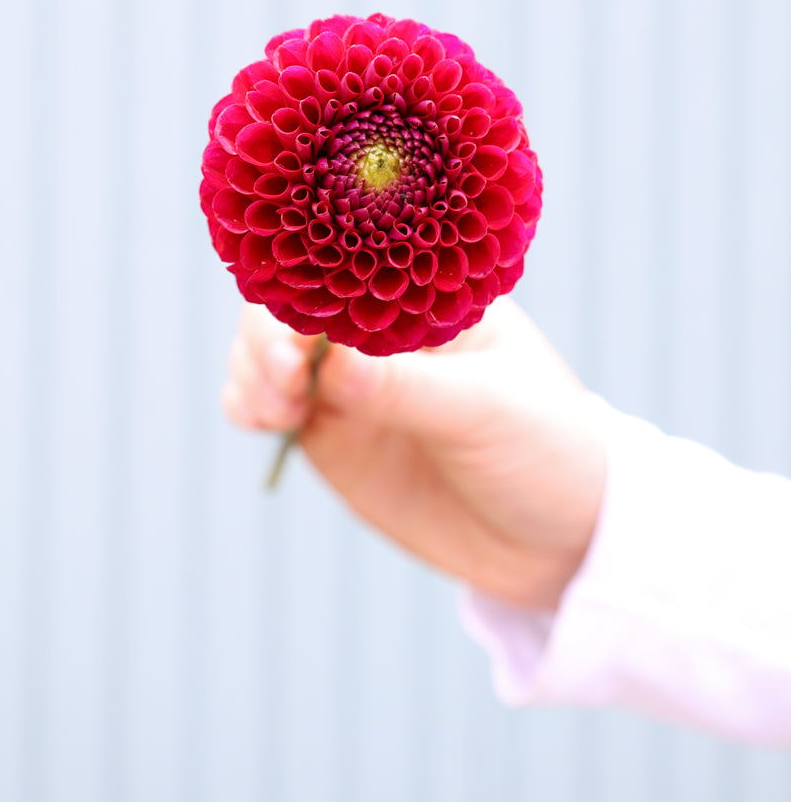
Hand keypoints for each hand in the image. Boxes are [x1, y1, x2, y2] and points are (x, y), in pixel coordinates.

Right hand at [223, 297, 606, 609]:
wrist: (558, 538)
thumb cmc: (545, 449)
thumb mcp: (487, 412)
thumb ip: (408, 389)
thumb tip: (332, 363)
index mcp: (429, 298)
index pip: (350, 268)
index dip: (310, 291)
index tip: (301, 337)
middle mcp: (379, 332)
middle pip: (292, 305)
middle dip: (270, 337)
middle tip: (285, 383)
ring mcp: (350, 381)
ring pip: (266, 352)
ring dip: (252, 370)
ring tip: (279, 409)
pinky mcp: (332, 431)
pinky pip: (266, 405)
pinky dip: (248, 403)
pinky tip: (264, 420)